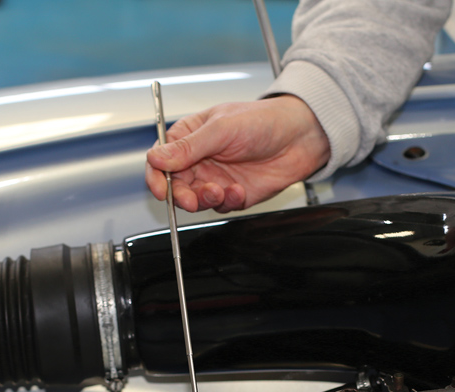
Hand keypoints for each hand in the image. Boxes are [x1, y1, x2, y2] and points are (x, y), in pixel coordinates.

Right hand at [145, 95, 330, 212]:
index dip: (156, 176)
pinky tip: (239, 191)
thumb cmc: (263, 121)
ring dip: (204, 200)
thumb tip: (157, 157)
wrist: (299, 137)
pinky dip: (228, 202)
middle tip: (191, 198)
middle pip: (175, 185)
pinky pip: (220, 207)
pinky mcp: (232, 194)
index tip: (161, 189)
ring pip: (195, 200)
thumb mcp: (221, 129)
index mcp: (190, 137)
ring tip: (220, 191)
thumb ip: (188, 147)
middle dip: (181, 195)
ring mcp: (215, 178)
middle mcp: (199, 159)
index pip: (161, 159)